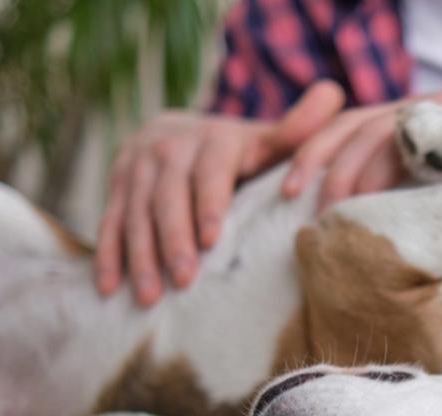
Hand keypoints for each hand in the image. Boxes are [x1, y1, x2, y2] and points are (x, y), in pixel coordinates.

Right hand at [96, 81, 344, 304]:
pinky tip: (109, 288)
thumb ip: (297, 128)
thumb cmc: (237, 152)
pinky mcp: (115, 185)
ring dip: (140, 256)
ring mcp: (136, 166)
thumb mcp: (264, 140)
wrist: (178, 134)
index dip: (209, 203)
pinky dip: (108, 256)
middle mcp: (168, 147)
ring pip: (136, 213)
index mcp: (210, 138)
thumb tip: (334, 92)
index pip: (208, 171)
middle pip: (168, 197)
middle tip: (184, 280)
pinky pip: (109, 222)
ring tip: (150, 296)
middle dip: (174, 240)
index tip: (213, 239)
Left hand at [281, 87, 441, 208]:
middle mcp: (438, 106)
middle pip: (363, 125)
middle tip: (306, 207)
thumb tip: (386, 221)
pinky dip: (425, 172)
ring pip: (398, 132)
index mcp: (424, 113)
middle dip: (327, 164)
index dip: (317, 151)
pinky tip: (409, 204)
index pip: (355, 123)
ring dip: (364, 170)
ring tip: (345, 209)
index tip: (289, 190)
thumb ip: (428, 176)